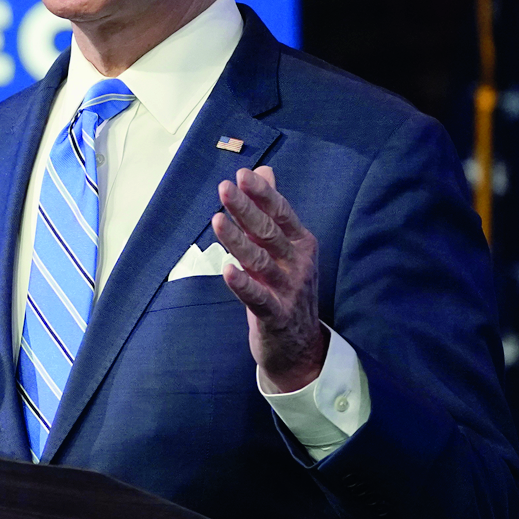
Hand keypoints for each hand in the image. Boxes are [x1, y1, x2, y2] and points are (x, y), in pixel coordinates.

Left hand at [212, 167, 326, 392]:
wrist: (300, 347)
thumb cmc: (284, 289)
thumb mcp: (280, 248)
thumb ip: (270, 211)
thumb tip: (263, 171)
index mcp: (300, 244)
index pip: (281, 213)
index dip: (262, 194)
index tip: (241, 174)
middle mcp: (298, 264)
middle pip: (269, 233)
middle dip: (246, 209)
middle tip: (224, 188)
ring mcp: (289, 290)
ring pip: (261, 262)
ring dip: (238, 241)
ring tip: (217, 221)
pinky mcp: (277, 316)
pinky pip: (259, 298)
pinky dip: (244, 285)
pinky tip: (228, 271)